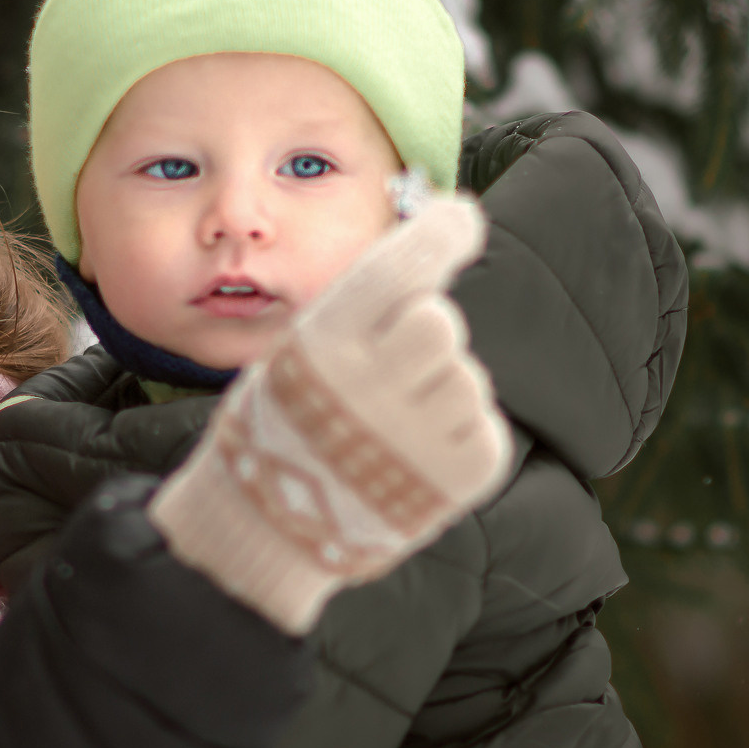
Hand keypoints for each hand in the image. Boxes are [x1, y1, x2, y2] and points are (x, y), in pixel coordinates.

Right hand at [150, 195, 511, 634]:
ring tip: (393, 424)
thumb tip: (441, 245)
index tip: (462, 217)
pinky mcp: (461, 477)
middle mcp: (374, 387)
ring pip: (464, 374)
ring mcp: (421, 436)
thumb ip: (361, 310)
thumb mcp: (295, 353)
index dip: (439, 234)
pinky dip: (457, 434)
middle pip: (440, 321)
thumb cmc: (280, 428)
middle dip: (424, 330)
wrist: (265, 530)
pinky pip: (483, 425)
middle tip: (394, 362)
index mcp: (324, 347)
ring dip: (438, 388)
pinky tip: (414, 455)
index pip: (399, 270)